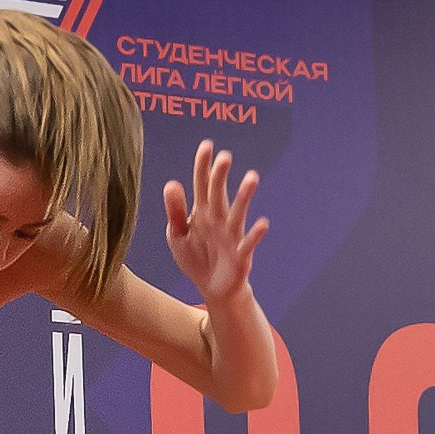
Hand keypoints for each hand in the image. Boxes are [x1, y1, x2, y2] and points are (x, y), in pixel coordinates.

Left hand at [164, 139, 268, 306]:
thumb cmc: (196, 257)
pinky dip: (255, 235)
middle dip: (221, 176)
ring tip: (252, 177)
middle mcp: (219, 220)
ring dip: (244, 197)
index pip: (202, 185)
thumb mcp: (178, 235)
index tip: (207, 145)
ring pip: (238, 214)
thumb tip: (171, 183)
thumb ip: (175, 212)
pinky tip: (263, 223)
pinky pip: (249, 243)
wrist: (212, 289)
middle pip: (219, 195)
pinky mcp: (240, 256)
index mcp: (202, 213)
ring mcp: (231, 237)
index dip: (203, 166)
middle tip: (225, 157)